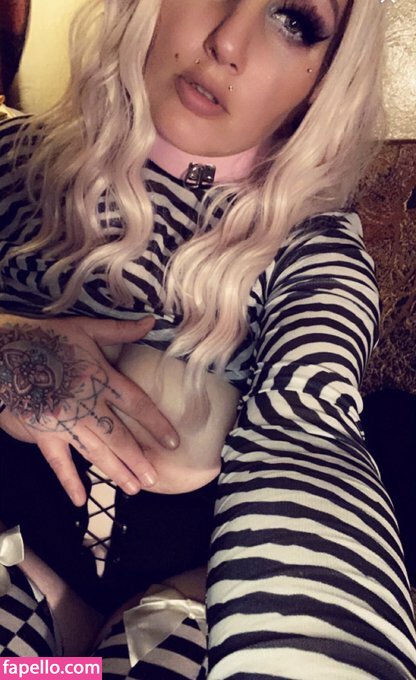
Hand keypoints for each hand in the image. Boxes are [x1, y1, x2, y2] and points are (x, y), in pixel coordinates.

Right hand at [0, 315, 178, 505]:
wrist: (5, 349)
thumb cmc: (46, 336)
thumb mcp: (85, 328)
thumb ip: (120, 330)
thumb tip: (153, 321)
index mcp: (100, 379)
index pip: (137, 404)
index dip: (156, 424)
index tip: (172, 443)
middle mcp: (87, 405)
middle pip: (119, 438)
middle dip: (137, 461)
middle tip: (154, 481)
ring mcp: (64, 422)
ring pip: (96, 452)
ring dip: (115, 471)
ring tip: (133, 489)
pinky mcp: (43, 432)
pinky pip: (58, 461)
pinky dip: (69, 481)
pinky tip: (81, 500)